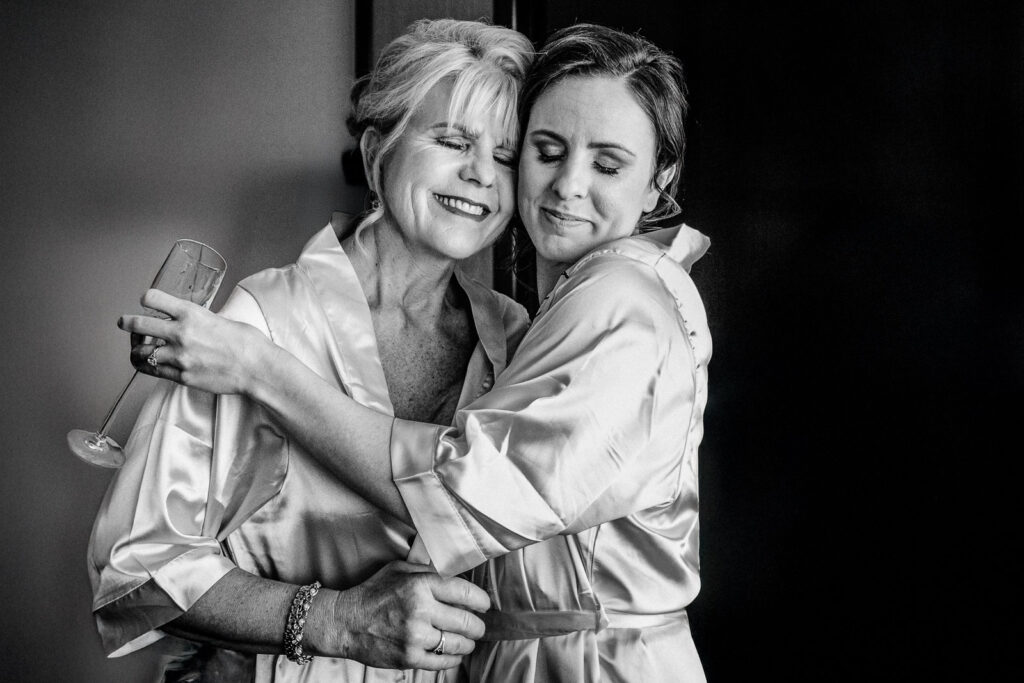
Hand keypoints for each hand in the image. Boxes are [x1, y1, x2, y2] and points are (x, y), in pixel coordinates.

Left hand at [119, 288, 267, 395]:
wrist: (257, 368)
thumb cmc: (248, 343)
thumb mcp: (223, 320)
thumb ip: (202, 321)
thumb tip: (196, 323)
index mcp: (192, 314)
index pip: (153, 298)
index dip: (147, 299)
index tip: (146, 302)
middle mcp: (181, 333)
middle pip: (138, 325)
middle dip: (128, 323)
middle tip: (125, 323)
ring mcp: (179, 357)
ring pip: (140, 353)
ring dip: (137, 350)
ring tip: (139, 350)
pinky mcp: (181, 376)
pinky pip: (153, 371)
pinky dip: (149, 366)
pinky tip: (152, 364)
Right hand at [321, 561, 489, 670]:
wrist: (346, 622)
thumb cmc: (374, 593)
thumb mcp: (400, 570)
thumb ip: (428, 571)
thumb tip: (456, 575)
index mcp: (420, 585)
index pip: (465, 592)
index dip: (481, 601)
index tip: (483, 605)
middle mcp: (421, 610)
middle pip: (467, 621)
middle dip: (478, 625)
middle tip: (478, 626)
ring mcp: (415, 636)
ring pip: (459, 643)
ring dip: (468, 643)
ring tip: (467, 640)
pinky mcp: (409, 657)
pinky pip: (443, 661)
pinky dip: (453, 658)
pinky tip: (453, 652)